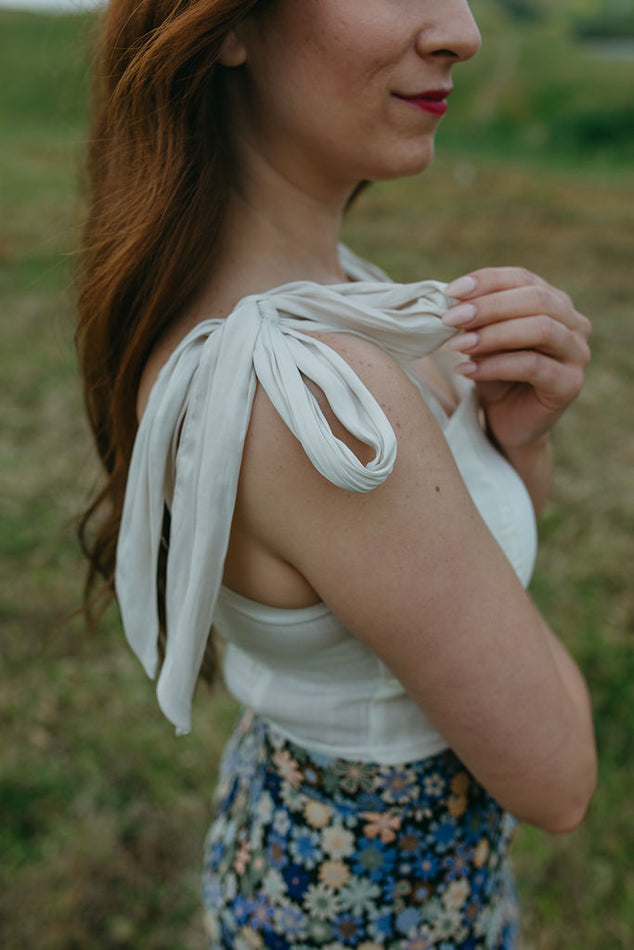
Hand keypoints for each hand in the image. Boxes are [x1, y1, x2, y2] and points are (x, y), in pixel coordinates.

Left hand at [442, 267, 591, 449]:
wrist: (507, 422)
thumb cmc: (495, 375)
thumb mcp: (482, 340)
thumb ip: (476, 319)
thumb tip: (455, 300)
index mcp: (555, 302)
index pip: (523, 278)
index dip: (487, 281)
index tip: (450, 292)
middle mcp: (574, 323)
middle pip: (536, 299)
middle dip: (489, 307)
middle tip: (450, 319)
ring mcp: (578, 354)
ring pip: (540, 329)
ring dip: (493, 334)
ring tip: (457, 345)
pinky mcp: (570, 384)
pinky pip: (533, 366)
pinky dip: (495, 365)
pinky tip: (467, 370)